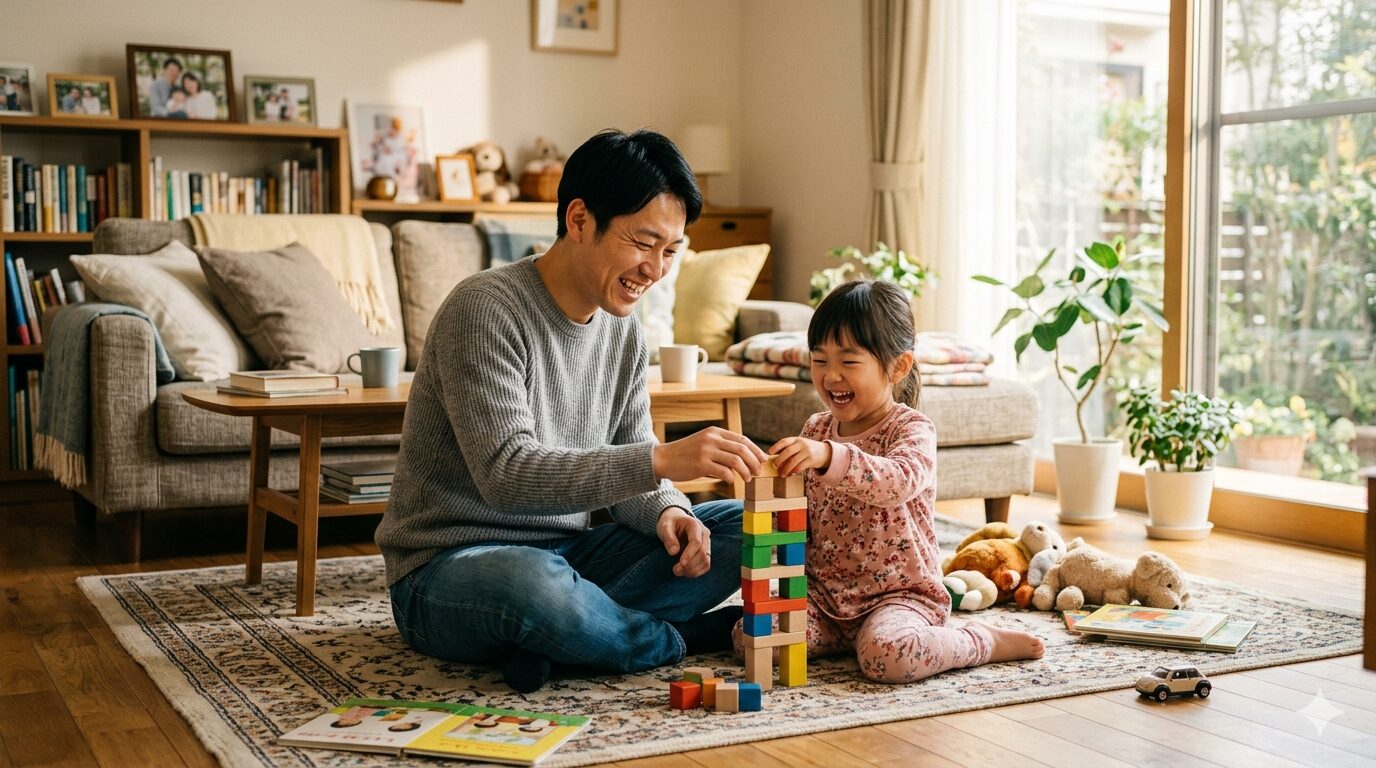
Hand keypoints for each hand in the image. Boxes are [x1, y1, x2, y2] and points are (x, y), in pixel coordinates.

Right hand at [653, 427, 767, 484]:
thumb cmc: (686, 454)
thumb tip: (744, 460)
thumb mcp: (705, 443)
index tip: (762, 460)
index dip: (755, 450)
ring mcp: (706, 450)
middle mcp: (712, 438)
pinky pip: (724, 472)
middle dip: (754, 462)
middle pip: (742, 449)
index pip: (742, 439)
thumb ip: (722, 448)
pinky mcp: (700, 464)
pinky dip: (731, 478)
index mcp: (715, 432)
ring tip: (747, 479)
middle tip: (758, 472)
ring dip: (745, 471)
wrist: (664, 458)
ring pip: (735, 461)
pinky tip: (730, 481)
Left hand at [657, 506, 711, 576]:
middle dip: (690, 565)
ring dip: (693, 570)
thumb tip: (673, 552)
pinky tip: (686, 572)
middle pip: (703, 553)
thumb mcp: (665, 526)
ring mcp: (707, 542)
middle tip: (675, 570)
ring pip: (706, 560)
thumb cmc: (670, 522)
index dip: (689, 554)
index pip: (696, 542)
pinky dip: (697, 571)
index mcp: (694, 525)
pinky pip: (706, 564)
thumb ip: (668, 537)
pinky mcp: (706, 551)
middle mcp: (704, 533)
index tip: (680, 564)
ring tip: (679, 572)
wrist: (676, 520)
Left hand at [769, 436, 831, 476]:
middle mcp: (802, 444)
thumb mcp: (798, 445)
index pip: (784, 441)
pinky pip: (801, 467)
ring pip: (794, 461)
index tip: (769, 453)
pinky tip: (790, 474)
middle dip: (780, 459)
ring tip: (781, 474)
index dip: (776, 447)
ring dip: (786, 469)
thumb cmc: (805, 450)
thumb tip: (772, 459)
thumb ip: (788, 449)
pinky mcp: (812, 460)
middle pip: (788, 451)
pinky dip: (794, 471)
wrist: (824, 452)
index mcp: (796, 439)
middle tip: (775, 466)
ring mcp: (808, 451)